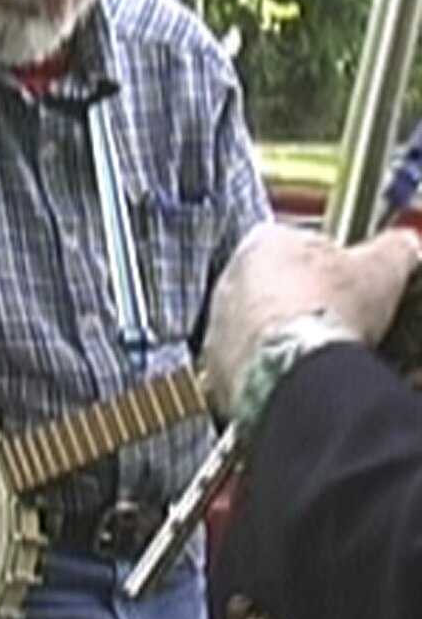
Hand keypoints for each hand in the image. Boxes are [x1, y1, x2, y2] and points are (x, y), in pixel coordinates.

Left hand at [202, 222, 421, 414]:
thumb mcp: (381, 267)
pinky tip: (300, 376)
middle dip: (309, 303)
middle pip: (279, 287)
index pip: (303, 245)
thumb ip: (394, 249)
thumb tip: (407, 243)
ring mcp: (218, 320)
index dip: (336, 266)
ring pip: (262, 326)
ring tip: (324, 354)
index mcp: (264, 241)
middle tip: (343, 323)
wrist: (293, 366)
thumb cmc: (330, 308)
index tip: (356, 286)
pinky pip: (250, 363)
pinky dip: (272, 370)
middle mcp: (230, 277)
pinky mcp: (217, 362)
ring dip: (288, 338)